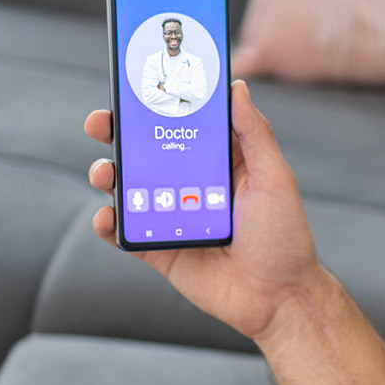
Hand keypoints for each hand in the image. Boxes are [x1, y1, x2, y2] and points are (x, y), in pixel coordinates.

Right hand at [85, 80, 330, 339]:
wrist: (280, 298)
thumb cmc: (284, 236)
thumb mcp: (275, 179)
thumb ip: (255, 134)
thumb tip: (237, 87)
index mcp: (219, 161)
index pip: (182, 124)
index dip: (157, 105)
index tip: (134, 86)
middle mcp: (191, 184)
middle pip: (144, 151)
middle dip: (116, 134)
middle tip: (100, 123)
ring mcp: (171, 215)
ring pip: (128, 189)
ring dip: (108, 175)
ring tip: (105, 174)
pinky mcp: (160, 249)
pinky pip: (125, 233)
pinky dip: (109, 224)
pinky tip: (107, 217)